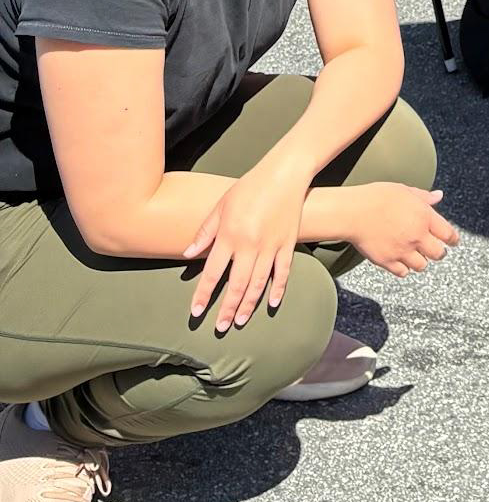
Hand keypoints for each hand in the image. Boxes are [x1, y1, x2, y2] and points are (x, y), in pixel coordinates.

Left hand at [185, 156, 309, 331]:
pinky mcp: (288, 244)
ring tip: (240, 321)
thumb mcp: (221, 206)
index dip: (203, 294)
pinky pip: (283, 272)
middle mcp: (250, 245)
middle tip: (220, 327)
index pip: (213, 273)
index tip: (196, 312)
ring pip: (258, 283)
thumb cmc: (249, 187)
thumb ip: (205, 232)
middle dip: (226, 309)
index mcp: (230, 235)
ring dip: (248, 305)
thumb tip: (188, 255)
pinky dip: (278, 289)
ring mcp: (271, 246)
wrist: (284, 174)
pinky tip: (271, 303)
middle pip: (236, 285)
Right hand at [347, 183, 459, 277]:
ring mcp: (402, 250)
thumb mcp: (404, 190)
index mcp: (424, 217)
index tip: (454, 242)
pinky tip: (400, 261)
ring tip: (416, 256)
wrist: (353, 212)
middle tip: (436, 251)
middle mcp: (417, 236)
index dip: (453, 239)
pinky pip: (403, 272)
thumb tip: (439, 196)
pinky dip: (404, 268)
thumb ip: (424, 197)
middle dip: (439, 252)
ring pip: (422, 265)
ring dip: (421, 261)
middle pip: (438, 254)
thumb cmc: (377, 197)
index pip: (448, 234)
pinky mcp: (387, 261)